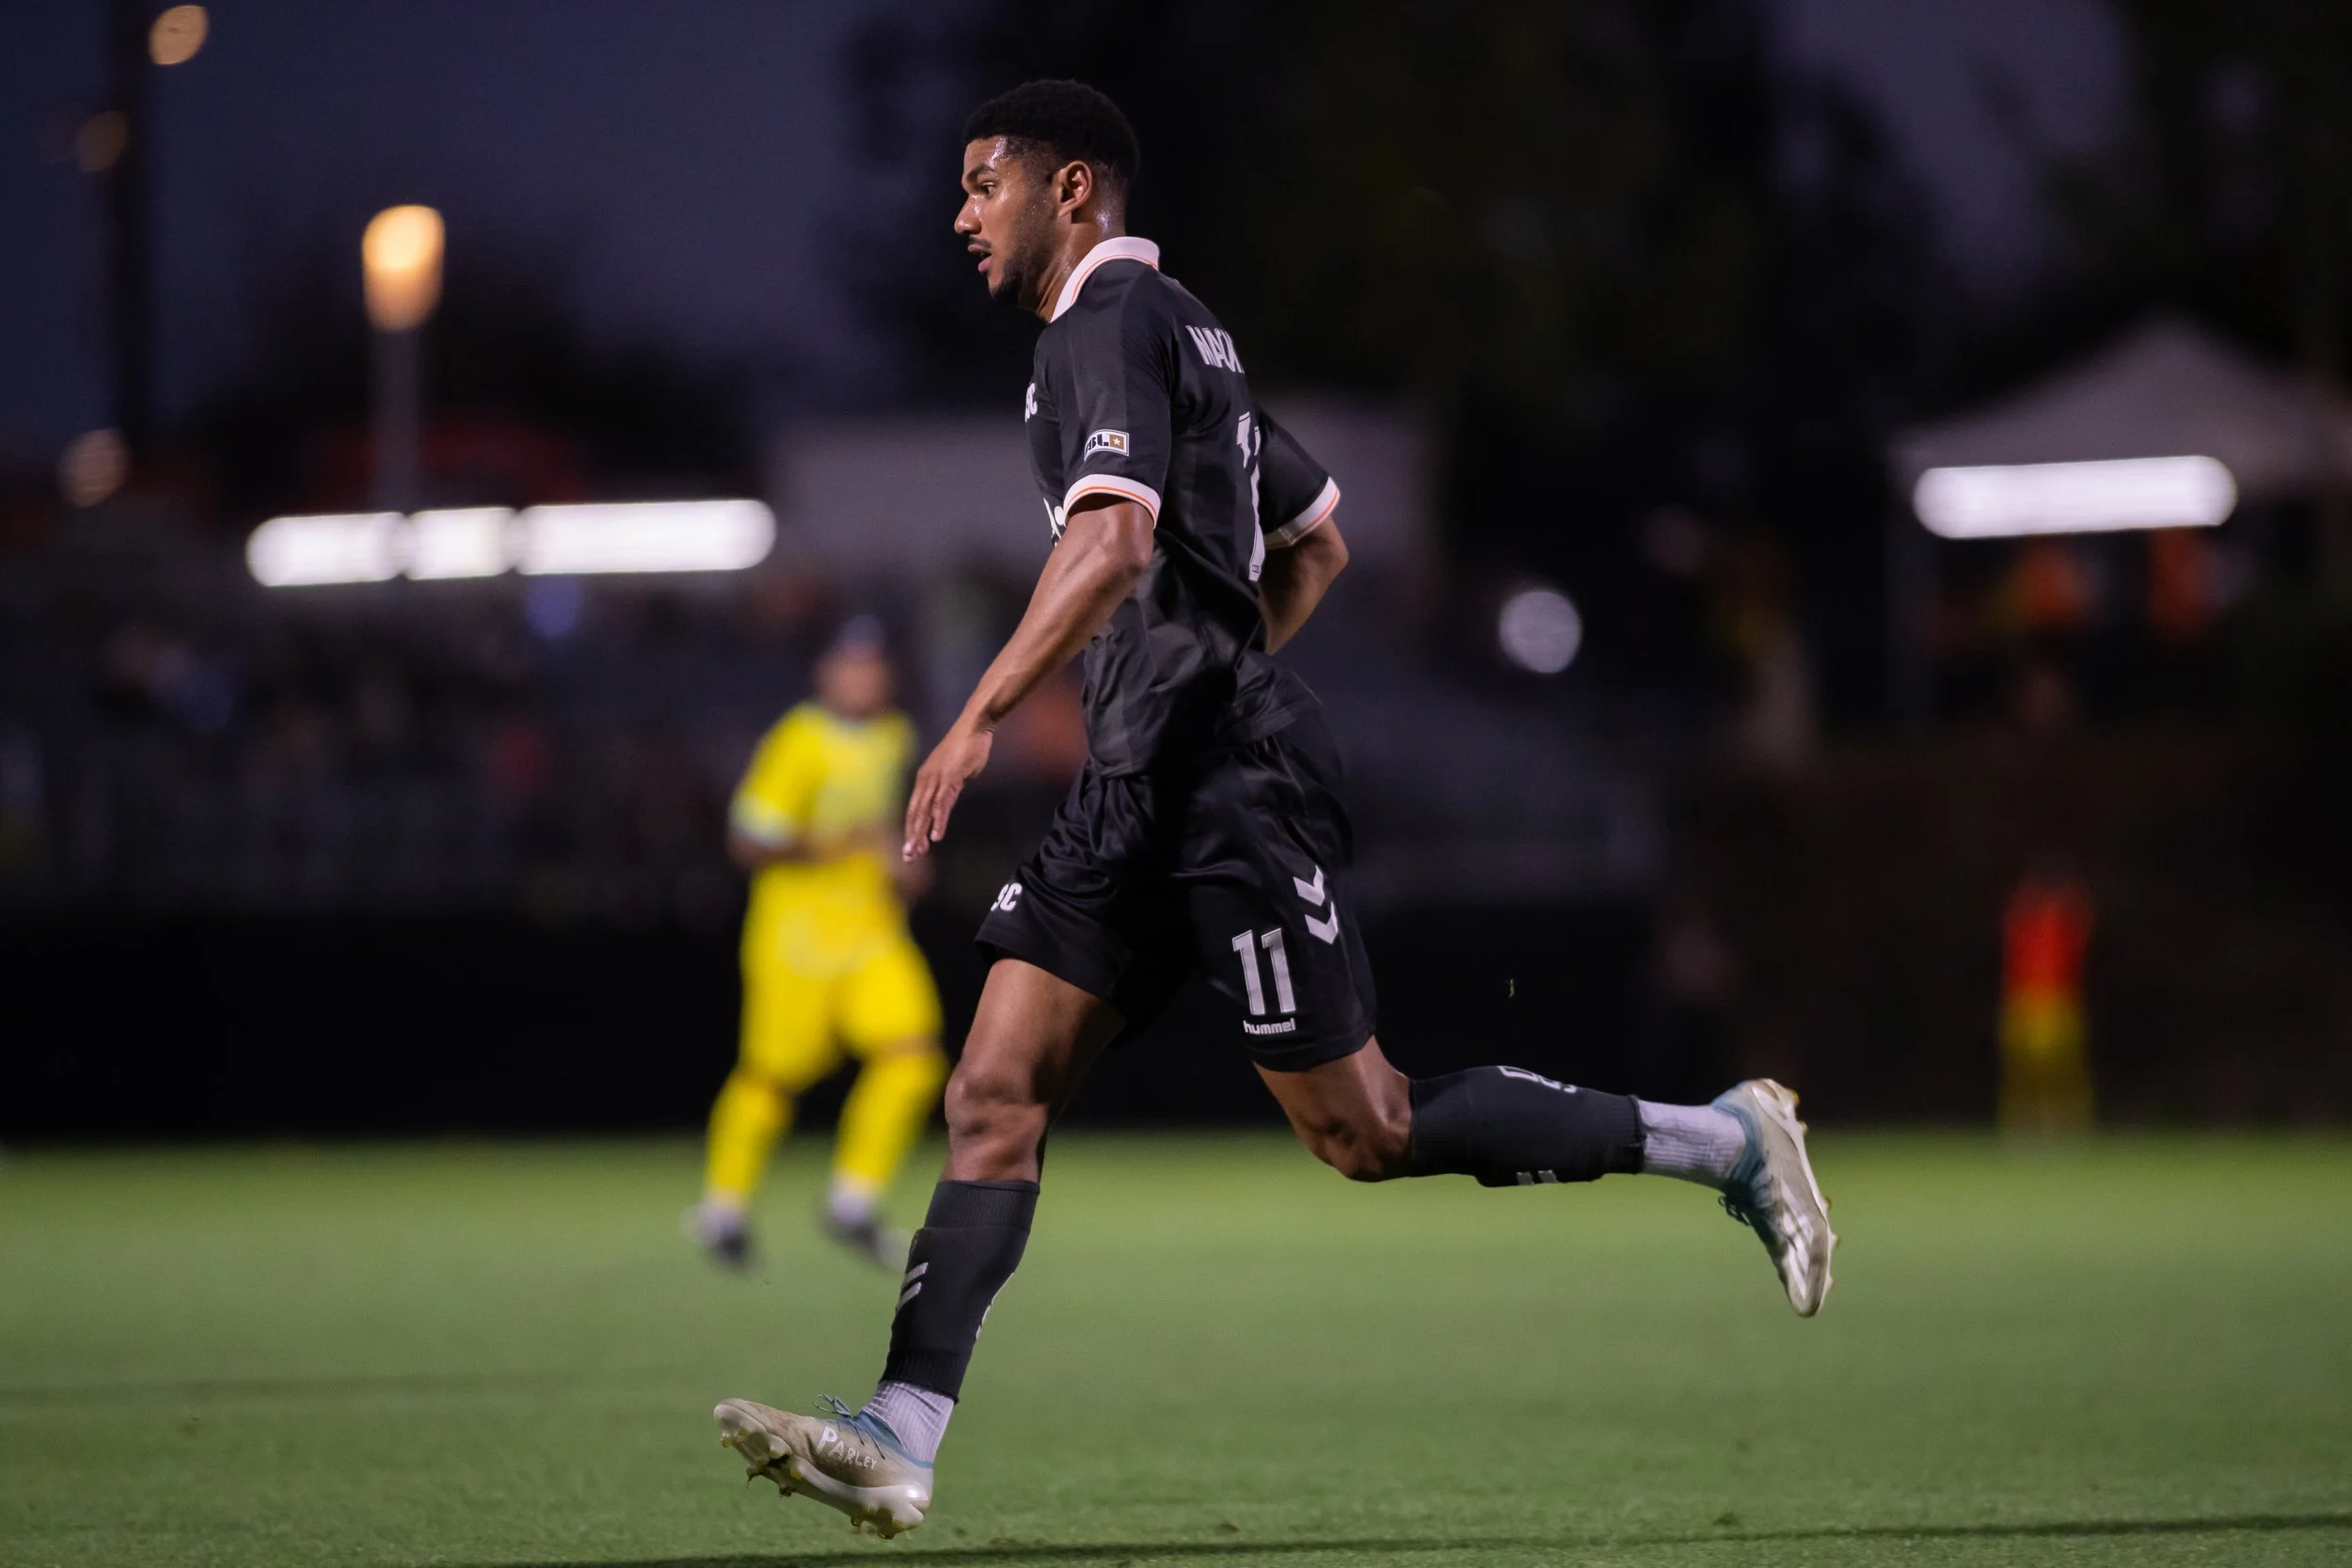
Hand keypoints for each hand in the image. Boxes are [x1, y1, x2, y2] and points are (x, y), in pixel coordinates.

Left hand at [903, 718, 993, 858]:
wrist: (974, 725)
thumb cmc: (967, 746)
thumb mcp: (954, 771)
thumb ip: (949, 786)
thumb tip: (949, 797)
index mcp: (925, 778)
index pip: (914, 809)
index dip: (911, 829)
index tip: (911, 847)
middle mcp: (926, 780)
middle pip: (915, 813)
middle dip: (911, 836)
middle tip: (909, 856)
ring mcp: (937, 779)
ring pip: (925, 812)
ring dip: (921, 833)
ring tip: (918, 851)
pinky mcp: (951, 778)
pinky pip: (943, 804)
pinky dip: (939, 821)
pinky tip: (936, 836)